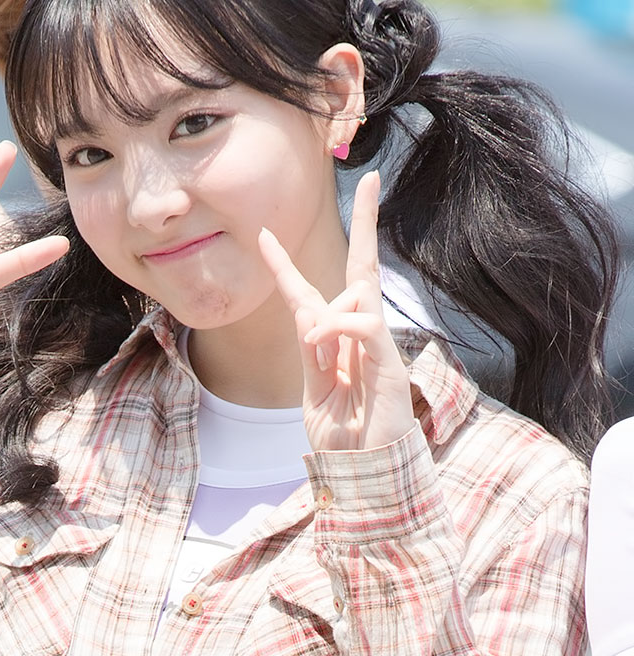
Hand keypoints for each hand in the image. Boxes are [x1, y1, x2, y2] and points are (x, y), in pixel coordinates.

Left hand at [258, 171, 415, 452]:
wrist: (368, 477)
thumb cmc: (344, 443)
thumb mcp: (314, 396)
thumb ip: (313, 356)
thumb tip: (311, 315)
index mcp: (335, 347)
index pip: (311, 296)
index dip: (286, 267)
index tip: (264, 236)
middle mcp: (360, 339)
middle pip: (358, 271)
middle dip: (367, 224)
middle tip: (372, 178)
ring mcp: (379, 348)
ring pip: (355, 297)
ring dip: (327, 320)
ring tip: (321, 361)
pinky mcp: (391, 363)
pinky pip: (364, 323)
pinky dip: (340, 330)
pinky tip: (327, 350)